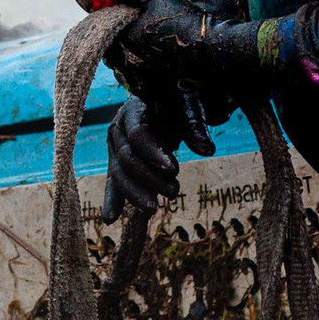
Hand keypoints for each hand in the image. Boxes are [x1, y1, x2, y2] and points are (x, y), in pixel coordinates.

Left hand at [100, 0, 272, 106]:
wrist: (213, 53)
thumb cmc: (185, 22)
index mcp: (122, 41)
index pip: (101, 30)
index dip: (112, 20)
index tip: (126, 14)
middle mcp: (125, 65)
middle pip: (112, 50)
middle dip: (121, 38)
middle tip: (141, 27)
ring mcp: (137, 82)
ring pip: (123, 66)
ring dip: (131, 55)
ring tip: (153, 43)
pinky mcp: (150, 94)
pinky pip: (137, 82)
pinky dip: (142, 71)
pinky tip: (158, 60)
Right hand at [101, 95, 192, 220]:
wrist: (165, 101)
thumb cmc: (178, 101)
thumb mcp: (189, 107)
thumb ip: (195, 126)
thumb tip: (208, 149)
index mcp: (133, 110)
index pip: (138, 134)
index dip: (154, 152)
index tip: (173, 169)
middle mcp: (119, 128)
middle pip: (127, 158)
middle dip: (148, 179)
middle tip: (174, 192)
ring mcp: (116, 147)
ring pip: (119, 173)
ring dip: (135, 194)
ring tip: (154, 208)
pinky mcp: (118, 162)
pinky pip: (113, 182)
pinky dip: (113, 199)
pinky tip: (110, 219)